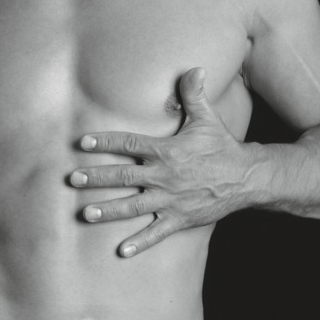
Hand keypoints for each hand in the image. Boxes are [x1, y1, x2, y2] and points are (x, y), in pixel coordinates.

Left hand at [71, 68, 251, 256]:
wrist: (247, 177)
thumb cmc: (222, 146)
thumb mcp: (207, 118)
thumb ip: (194, 94)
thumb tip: (194, 68)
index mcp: (166, 150)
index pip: (128, 143)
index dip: (104, 141)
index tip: (82, 142)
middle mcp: (163, 176)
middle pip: (123, 176)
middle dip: (96, 178)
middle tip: (72, 180)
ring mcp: (170, 199)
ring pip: (133, 206)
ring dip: (108, 210)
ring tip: (85, 214)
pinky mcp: (179, 218)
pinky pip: (156, 233)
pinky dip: (139, 243)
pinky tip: (121, 251)